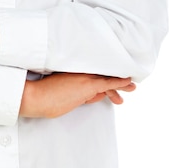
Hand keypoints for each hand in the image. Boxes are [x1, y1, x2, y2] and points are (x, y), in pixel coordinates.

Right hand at [19, 73, 135, 118]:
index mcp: (73, 70)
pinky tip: (128, 83)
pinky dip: (119, 83)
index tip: (111, 85)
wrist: (37, 97)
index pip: (93, 74)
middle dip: (116, 80)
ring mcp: (84, 77)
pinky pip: (108, 83)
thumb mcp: (65, 93)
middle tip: (129, 84)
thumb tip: (93, 96)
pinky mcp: (88, 85)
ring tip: (131, 87)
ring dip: (120, 84)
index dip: (105, 79)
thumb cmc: (46, 96)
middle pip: (102, 75)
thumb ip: (80, 93)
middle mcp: (80, 71)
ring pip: (107, 79)